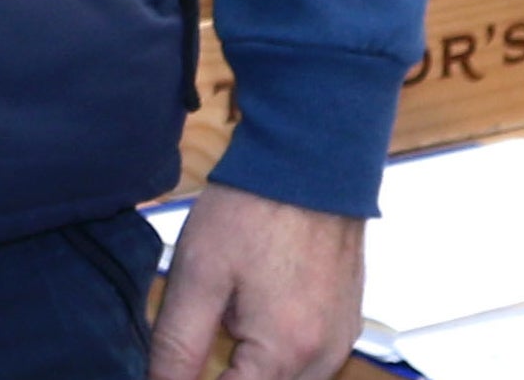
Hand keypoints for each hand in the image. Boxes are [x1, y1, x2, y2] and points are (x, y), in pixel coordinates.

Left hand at [149, 183, 364, 378]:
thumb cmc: (251, 213)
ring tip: (228, 324)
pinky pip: (310, 362)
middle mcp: (322, 358)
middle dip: (229, 376)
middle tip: (209, 331)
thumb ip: (178, 343)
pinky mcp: (347, 324)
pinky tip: (256, 318)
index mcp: (285, 352)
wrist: (309, 164)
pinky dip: (280, 356)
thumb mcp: (199, 275)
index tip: (177, 367)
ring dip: (255, 371)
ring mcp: (341, 341)